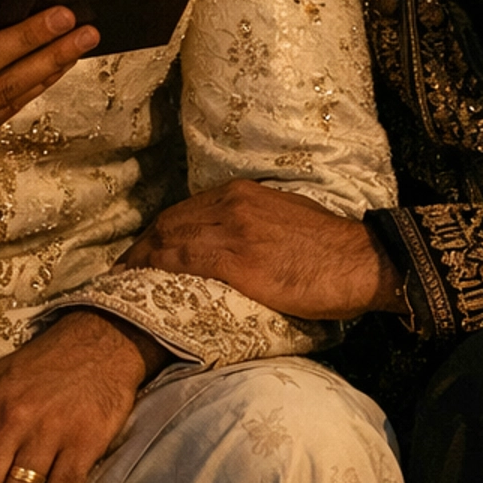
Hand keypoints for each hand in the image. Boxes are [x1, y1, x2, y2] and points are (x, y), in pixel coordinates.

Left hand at [121, 178, 405, 321]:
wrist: (361, 260)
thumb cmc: (329, 249)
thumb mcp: (284, 222)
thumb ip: (253, 226)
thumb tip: (231, 246)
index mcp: (242, 194)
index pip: (183, 212)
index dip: (158, 235)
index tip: (141, 255)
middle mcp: (231, 204)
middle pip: (168, 224)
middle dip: (141, 249)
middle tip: (122, 274)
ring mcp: (233, 230)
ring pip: (170, 242)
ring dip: (141, 263)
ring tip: (123, 286)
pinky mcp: (238, 260)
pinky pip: (185, 263)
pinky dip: (158, 274)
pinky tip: (144, 288)